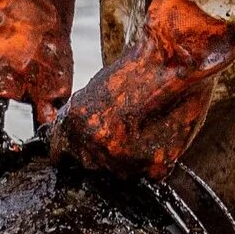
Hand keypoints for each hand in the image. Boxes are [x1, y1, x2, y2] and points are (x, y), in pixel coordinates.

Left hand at [50, 0, 234, 180]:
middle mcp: (94, 144)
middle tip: (126, 129)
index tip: (88, 145)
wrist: (173, 59)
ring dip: (131, 159)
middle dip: (104, 153)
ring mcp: (124, 157)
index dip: (76, 150)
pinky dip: (156, 161)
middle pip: (92, 164)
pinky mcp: (153, 164)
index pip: (61, 155)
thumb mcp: (94, 93)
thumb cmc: (138, 69)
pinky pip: (149, 174)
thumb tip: (75, 140)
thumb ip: (83, 121)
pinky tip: (161, 135)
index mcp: (75, 123)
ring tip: (146, 127)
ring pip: (121, 172)